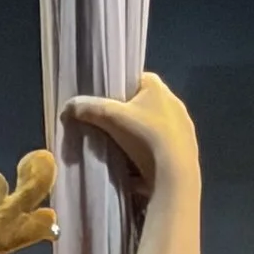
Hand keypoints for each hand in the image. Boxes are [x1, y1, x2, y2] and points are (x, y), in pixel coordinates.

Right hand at [60, 71, 198, 202]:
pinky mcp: (187, 150)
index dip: (120, 88)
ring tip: (122, 148)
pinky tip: (138, 166)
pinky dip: (151, 153)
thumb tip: (67, 107)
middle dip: (128, 114)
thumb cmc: (145, 137)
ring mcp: (184, 128)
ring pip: (155, 126)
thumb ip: (88, 109)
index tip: (105, 101)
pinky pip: (163, 147)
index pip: (137, 79)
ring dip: (140, 135)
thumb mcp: (111, 118)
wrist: (175, 174)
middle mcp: (175, 104)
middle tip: (109, 126)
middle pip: (145, 104)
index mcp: (159, 88)